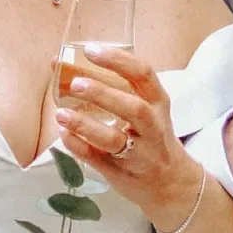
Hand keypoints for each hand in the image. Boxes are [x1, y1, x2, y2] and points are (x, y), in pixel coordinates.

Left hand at [55, 45, 203, 231]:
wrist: (171, 182)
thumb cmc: (151, 137)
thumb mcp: (147, 109)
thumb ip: (114, 88)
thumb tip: (62, 64)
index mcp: (158, 103)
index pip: (143, 75)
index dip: (117, 60)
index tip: (91, 50)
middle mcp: (153, 127)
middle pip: (132, 108)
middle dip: (103, 94)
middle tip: (75, 83)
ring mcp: (139, 153)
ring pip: (113, 139)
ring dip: (85, 126)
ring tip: (61, 114)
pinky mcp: (121, 172)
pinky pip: (97, 159)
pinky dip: (78, 146)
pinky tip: (64, 134)